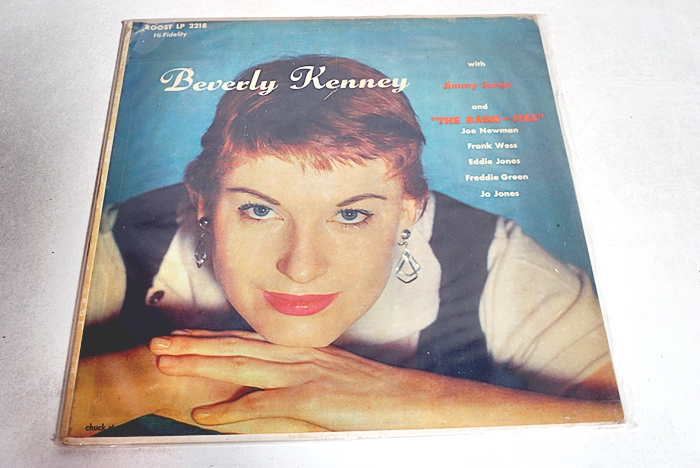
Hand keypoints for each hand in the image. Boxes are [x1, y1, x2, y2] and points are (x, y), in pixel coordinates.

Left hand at [149, 330, 623, 432]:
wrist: (422, 403)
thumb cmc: (386, 399)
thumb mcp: (342, 386)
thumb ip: (310, 387)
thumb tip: (281, 397)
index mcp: (309, 352)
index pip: (255, 341)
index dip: (219, 338)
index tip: (189, 336)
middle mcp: (303, 356)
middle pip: (240, 346)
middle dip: (197, 344)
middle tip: (159, 341)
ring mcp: (308, 374)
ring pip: (243, 365)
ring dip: (201, 365)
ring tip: (165, 362)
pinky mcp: (315, 398)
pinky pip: (265, 404)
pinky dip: (231, 410)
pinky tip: (203, 415)